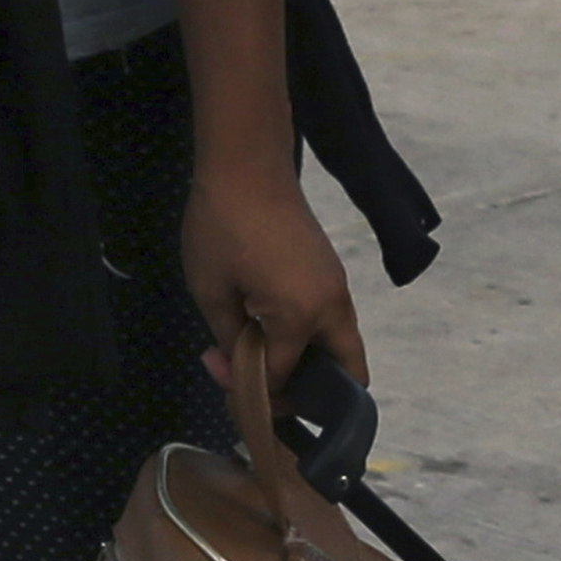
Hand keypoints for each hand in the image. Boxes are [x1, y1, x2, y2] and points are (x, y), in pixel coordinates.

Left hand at [183, 153, 367, 404]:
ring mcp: (339, 288)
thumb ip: (230, 341)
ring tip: (264, 356)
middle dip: (312, 393)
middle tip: (268, 387)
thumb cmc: (222, 227)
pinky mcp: (332, 272)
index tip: (218, 370)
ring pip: (342, 347)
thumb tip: (236, 368)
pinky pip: (333, 322)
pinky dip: (311, 339)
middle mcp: (333, 307)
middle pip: (349, 373)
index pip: (284, 377)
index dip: (249, 386)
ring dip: (311, 362)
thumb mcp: (211, 292)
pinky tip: (270, 328)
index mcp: (302, 317)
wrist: (247, 166)